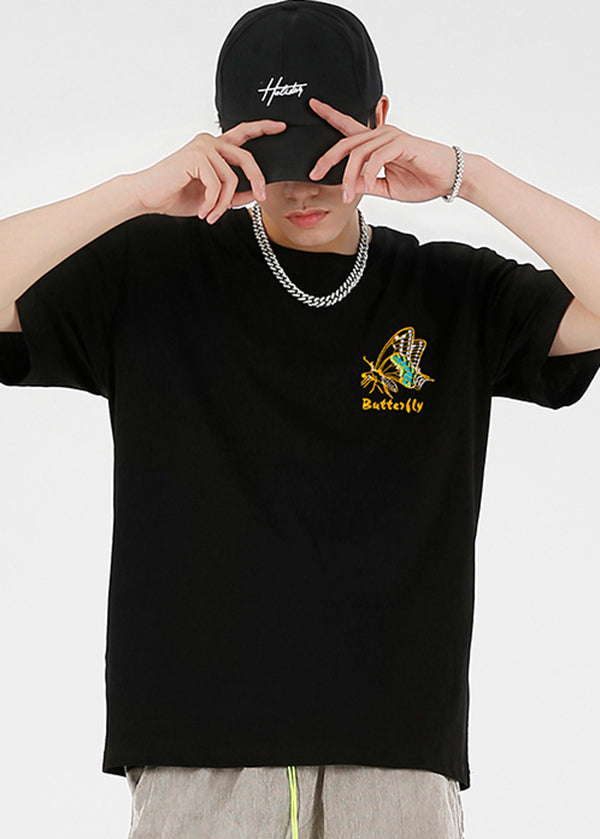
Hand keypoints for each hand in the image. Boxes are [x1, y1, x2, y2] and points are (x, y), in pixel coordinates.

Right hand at [129, 120, 286, 221]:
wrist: (149, 196)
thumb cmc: (176, 195)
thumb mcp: (213, 198)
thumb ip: (234, 193)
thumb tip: (256, 194)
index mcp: (214, 148)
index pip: (242, 133)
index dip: (262, 128)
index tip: (280, 127)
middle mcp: (209, 142)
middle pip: (247, 158)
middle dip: (257, 180)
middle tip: (262, 198)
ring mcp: (203, 147)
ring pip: (232, 178)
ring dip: (224, 203)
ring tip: (213, 214)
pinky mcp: (196, 156)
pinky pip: (218, 185)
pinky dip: (213, 203)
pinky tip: (204, 211)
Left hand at [307, 98, 457, 203]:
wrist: (449, 179)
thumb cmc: (423, 181)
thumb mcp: (388, 188)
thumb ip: (369, 185)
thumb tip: (350, 187)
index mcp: (376, 144)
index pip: (349, 129)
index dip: (331, 116)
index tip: (313, 106)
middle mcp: (382, 135)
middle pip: (346, 143)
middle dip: (328, 158)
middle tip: (314, 174)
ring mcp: (391, 137)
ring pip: (359, 153)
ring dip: (349, 176)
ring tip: (347, 195)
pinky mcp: (401, 143)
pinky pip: (377, 157)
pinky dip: (367, 173)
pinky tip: (364, 186)